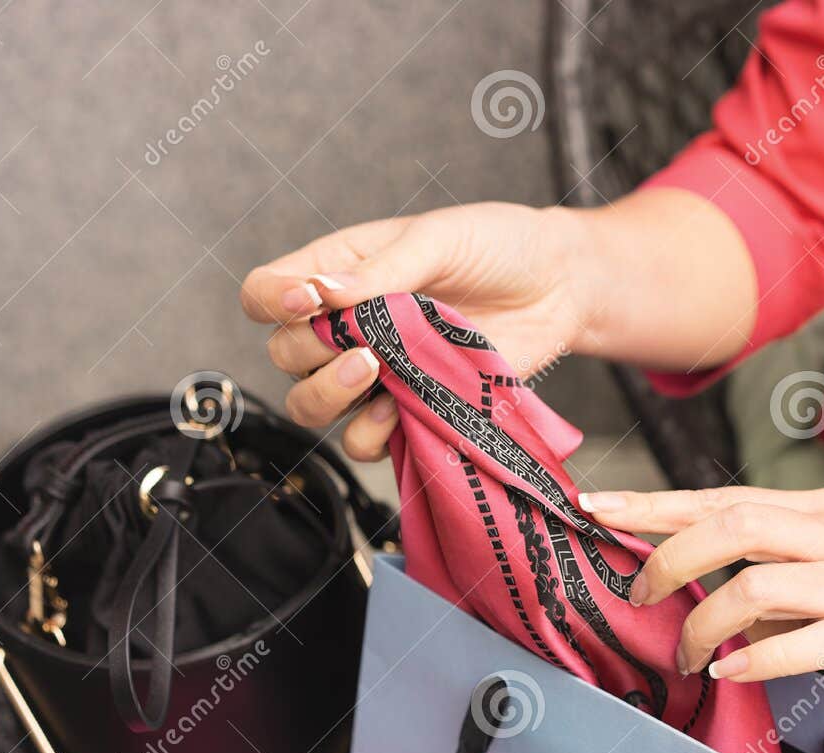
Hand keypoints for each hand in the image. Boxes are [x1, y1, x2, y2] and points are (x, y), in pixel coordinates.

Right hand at [241, 203, 597, 459]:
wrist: (559, 288)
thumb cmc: (498, 247)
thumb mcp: (439, 239)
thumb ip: (380, 269)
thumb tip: (319, 292)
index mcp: (339, 271)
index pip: (265, 291)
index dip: (271, 301)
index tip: (309, 301)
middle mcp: (346, 325)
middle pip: (283, 354)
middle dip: (309, 351)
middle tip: (365, 342)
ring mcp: (375, 373)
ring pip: (310, 405)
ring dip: (328, 396)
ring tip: (375, 372)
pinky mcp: (409, 410)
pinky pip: (362, 441)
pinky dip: (369, 435)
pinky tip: (398, 411)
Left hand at [578, 486, 823, 706]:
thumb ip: (774, 571)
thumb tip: (705, 597)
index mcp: (815, 512)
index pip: (718, 497)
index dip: (650, 503)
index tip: (591, 506)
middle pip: (728, 525)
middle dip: (665, 558)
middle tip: (633, 596)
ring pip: (755, 583)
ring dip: (704, 623)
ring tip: (687, 655)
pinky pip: (800, 642)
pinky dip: (755, 659)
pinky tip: (730, 672)